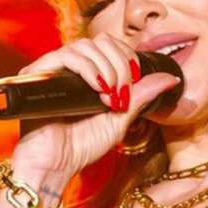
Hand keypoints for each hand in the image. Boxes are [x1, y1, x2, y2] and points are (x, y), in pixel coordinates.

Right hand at [9, 32, 179, 179]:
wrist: (55, 166)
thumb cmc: (82, 146)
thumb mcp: (120, 118)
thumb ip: (142, 96)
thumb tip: (170, 78)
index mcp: (87, 73)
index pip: (111, 45)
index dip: (127, 57)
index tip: (134, 82)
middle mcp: (69, 67)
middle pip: (101, 41)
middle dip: (120, 64)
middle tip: (122, 94)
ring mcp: (52, 69)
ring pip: (85, 45)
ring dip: (106, 68)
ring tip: (110, 96)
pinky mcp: (37, 75)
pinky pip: (65, 55)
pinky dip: (88, 68)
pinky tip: (97, 88)